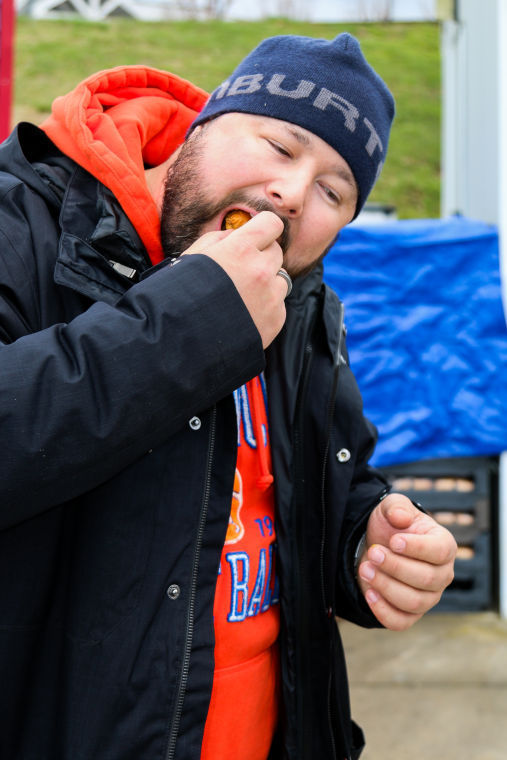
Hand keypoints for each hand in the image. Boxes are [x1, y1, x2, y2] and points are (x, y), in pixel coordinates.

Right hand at [182, 211, 286, 347]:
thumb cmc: (181, 295)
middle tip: (240, 271)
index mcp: (240, 249)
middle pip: (276, 251)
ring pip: (281, 279)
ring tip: (241, 297)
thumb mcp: (194, 256)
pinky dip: (266, 307)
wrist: (180, 340)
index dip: (263, 228)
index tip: (257, 236)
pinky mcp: (275, 320)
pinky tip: (244, 314)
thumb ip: (221, 239)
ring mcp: (270, 297)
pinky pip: (279, 305)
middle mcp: (260, 270)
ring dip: (267, 283)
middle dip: (261, 257)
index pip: (272, 223)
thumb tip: (239, 235)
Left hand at [357, 493, 456, 630]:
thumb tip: (400, 518)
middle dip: (395, 566)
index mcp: (445, 546)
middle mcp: (443, 574)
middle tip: (373, 552)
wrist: (377, 544)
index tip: (393, 541)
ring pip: (413, 602)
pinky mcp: (410, 613)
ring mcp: (429, 597)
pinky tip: (369, 593)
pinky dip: (383, 611)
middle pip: (426, 579)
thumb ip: (396, 507)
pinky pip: (401, 622)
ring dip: (386, 586)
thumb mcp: (391, 507)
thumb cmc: (391, 525)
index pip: (440, 552)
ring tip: (365, 568)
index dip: (416, 548)